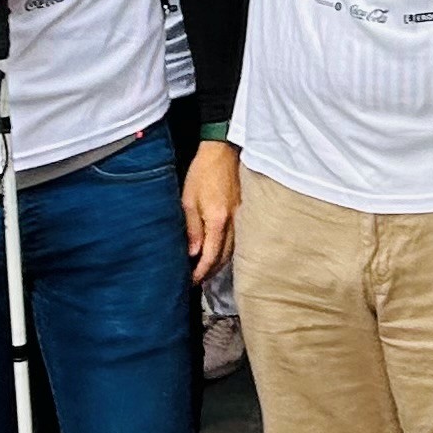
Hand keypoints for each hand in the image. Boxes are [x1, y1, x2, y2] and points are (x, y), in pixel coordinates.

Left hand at [185, 140, 241, 277]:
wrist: (223, 151)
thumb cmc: (203, 172)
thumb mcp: (188, 200)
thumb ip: (192, 229)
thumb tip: (193, 253)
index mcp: (218, 220)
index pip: (211, 256)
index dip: (201, 272)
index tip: (191, 281)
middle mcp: (234, 222)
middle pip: (224, 257)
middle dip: (211, 272)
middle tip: (197, 280)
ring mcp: (242, 217)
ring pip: (233, 250)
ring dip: (220, 263)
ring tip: (207, 270)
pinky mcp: (244, 212)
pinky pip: (238, 239)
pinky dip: (228, 250)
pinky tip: (220, 252)